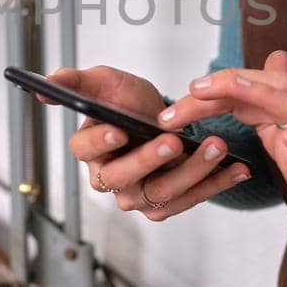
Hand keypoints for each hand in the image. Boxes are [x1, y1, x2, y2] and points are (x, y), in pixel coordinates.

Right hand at [38, 65, 251, 220]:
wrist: (163, 117)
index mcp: (89, 148)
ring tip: (216, 146)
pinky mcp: (164, 205)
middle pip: (121, 178)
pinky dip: (215, 185)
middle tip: (172, 141)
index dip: (100, 141)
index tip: (119, 128)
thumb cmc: (128, 101)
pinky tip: (237, 168)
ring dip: (191, 172)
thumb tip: (48, 82)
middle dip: (148, 160)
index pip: (84, 150)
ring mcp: (137, 195)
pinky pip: (188, 201)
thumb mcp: (104, 82)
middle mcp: (109, 177)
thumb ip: (77, 82)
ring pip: (160, 193)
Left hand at [158, 49, 286, 276]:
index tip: (177, 101)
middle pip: (271, 88)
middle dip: (230, 83)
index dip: (212, 91)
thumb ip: (258, 107)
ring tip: (234, 87)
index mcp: (281, 117)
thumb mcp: (279, 140)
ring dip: (265, 97)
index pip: (245, 91)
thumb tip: (253, 70)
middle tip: (193, 88)